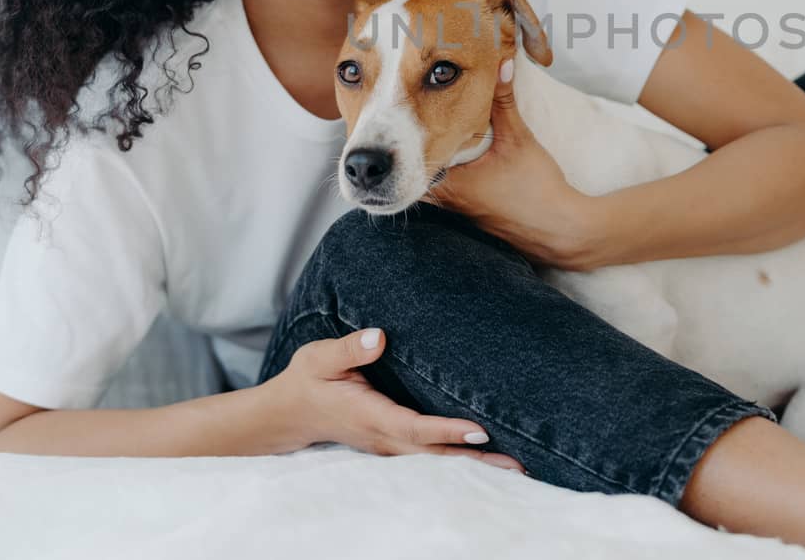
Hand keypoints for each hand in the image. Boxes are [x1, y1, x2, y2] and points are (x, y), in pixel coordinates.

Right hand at [263, 327, 526, 473]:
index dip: (446, 430)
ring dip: (473, 465)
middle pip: (435, 455)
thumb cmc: (307, 381)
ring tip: (514, 468)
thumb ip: (349, 348)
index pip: (414, 427)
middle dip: (475, 460)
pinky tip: (485, 459)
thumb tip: (380, 337)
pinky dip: (458, 460)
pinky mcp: (393, 444)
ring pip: (435, 460)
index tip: (479, 429)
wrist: (288, 414)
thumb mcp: (319, 358)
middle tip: (516, 465)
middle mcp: (383, 437)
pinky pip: (429, 457)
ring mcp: (388, 445)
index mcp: (369, 415)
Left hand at [423, 57, 597, 269]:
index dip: (402, 135)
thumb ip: (504, 101)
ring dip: (429, 159)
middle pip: (414, 170)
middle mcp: (447, 201)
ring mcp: (458, 211)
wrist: (561, 230)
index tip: (401, 112)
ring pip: (429, 181)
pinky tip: (455, 157)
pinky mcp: (471, 215)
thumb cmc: (538, 190)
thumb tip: (502, 63)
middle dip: (413, 145)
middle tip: (409, 117)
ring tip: (425, 131)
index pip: (408, 159)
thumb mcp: (519, 138)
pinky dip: (446, 173)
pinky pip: (447, 190)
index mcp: (450, 184)